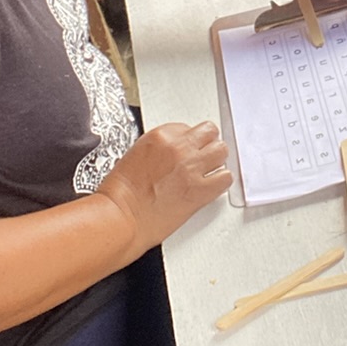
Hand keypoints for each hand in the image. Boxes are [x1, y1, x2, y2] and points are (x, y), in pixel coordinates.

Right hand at [95, 121, 232, 251]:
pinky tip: (212, 185)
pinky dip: (221, 181)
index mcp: (160, 136)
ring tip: (208, 170)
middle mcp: (179, 148)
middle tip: (202, 156)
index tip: (186, 150)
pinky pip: (225, 178)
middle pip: (209, 133)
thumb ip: (160, 149)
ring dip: (216, 160)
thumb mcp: (136, 155)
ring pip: (221, 151)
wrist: (121, 218)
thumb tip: (174, 152)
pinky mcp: (200, 191)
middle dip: (206, 144)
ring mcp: (191, 168)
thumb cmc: (122, 194)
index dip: (188, 141)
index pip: (188, 127)